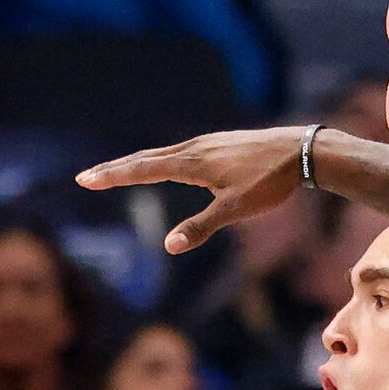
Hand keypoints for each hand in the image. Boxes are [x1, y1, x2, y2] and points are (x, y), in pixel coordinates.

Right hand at [78, 127, 310, 253]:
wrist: (302, 151)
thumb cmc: (269, 182)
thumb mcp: (234, 209)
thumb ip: (201, 227)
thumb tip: (169, 246)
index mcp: (192, 162)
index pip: (143, 168)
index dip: (113, 175)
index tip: (86, 178)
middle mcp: (195, 148)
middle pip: (146, 157)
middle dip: (116, 169)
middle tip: (87, 176)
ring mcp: (207, 143)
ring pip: (162, 153)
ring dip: (136, 162)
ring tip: (117, 171)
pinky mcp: (219, 144)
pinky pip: (179, 152)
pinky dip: (159, 159)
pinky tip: (164, 164)